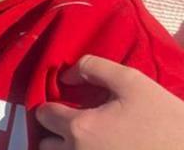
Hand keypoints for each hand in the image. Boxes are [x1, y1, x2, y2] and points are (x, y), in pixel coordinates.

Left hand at [37, 55, 183, 149]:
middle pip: (45, 144)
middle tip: (76, 126)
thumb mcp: (132, 81)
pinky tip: (100, 149)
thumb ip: (93, 68)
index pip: (43, 114)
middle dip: (55, 133)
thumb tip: (66, 75)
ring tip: (89, 141)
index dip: (52, 106)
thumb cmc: (165, 119)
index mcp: (80, 128)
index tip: (67, 106)